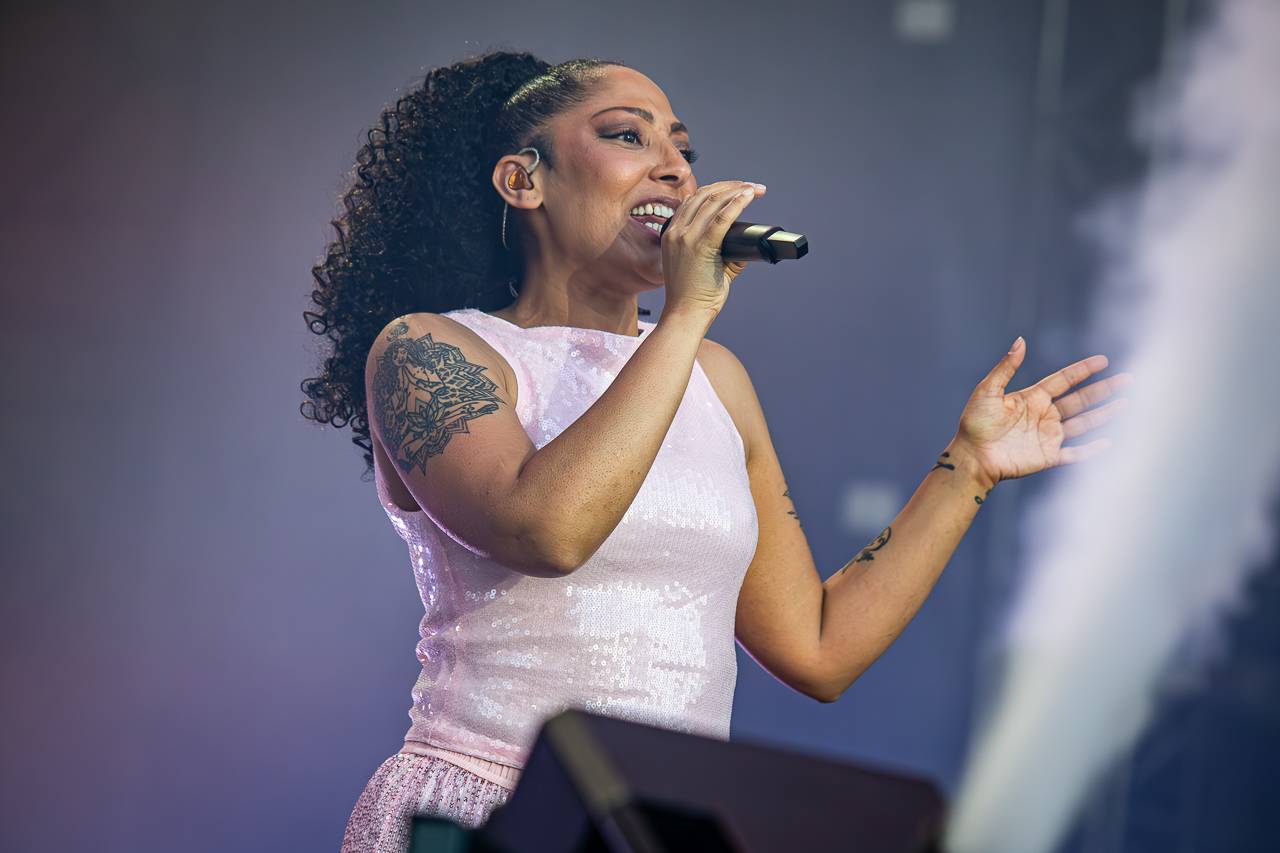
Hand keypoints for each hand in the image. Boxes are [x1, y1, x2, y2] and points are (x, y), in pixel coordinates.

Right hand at [660, 180, 765, 318]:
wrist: (686, 314)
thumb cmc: (694, 295)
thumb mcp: (702, 265)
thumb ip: (721, 251)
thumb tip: (746, 244)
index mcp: (671, 233)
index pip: (694, 200)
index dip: (717, 189)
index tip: (736, 188)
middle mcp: (676, 231)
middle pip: (705, 194)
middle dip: (731, 186)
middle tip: (751, 187)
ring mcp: (686, 237)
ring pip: (714, 201)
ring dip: (737, 191)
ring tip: (754, 189)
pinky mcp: (700, 246)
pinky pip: (722, 217)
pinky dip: (737, 203)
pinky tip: (748, 196)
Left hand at [953, 336, 1131, 486]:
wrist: (971, 456)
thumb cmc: (975, 423)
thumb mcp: (988, 391)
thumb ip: (1006, 367)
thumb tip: (1021, 340)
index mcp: (1032, 398)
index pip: (1063, 381)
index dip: (1083, 371)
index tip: (1103, 360)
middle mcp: (1044, 416)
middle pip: (1080, 400)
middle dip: (1103, 390)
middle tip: (1127, 379)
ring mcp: (1048, 437)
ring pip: (1083, 423)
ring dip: (1105, 414)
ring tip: (1127, 404)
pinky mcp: (1048, 457)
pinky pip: (1075, 453)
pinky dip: (1091, 450)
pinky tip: (1108, 442)